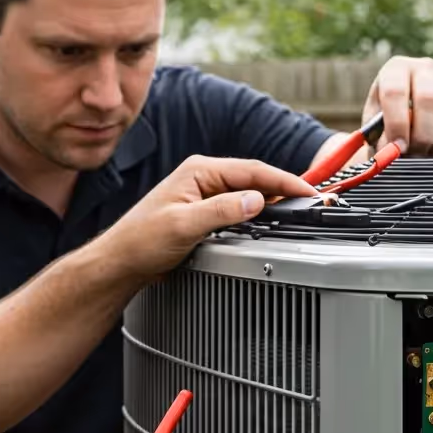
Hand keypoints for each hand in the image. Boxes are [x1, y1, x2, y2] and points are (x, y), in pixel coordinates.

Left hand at [99, 155, 315, 281]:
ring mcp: (203, 194)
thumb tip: (256, 200)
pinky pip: (239, 207)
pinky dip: (258, 213)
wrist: (120, 262)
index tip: (308, 192)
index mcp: (199, 170)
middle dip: (284, 189)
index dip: (284, 181)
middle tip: (311, 203)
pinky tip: (269, 222)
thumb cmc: (140, 241)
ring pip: (249, 193)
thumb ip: (222, 211)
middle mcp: (202, 177)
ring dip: (272, 201)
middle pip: (255, 178)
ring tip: (297, 211)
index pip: (252, 170)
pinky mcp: (204, 212)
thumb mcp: (183, 225)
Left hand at [362, 57, 432, 157]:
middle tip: (413, 152)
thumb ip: (380, 136)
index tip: (397, 146)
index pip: (395, 91)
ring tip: (423, 149)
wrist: (414, 117)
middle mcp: (425, 68)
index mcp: (396, 69)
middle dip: (421, 134)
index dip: (396, 123)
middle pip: (428, 99)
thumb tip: (391, 149)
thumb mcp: (376, 125)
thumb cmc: (388, 120)